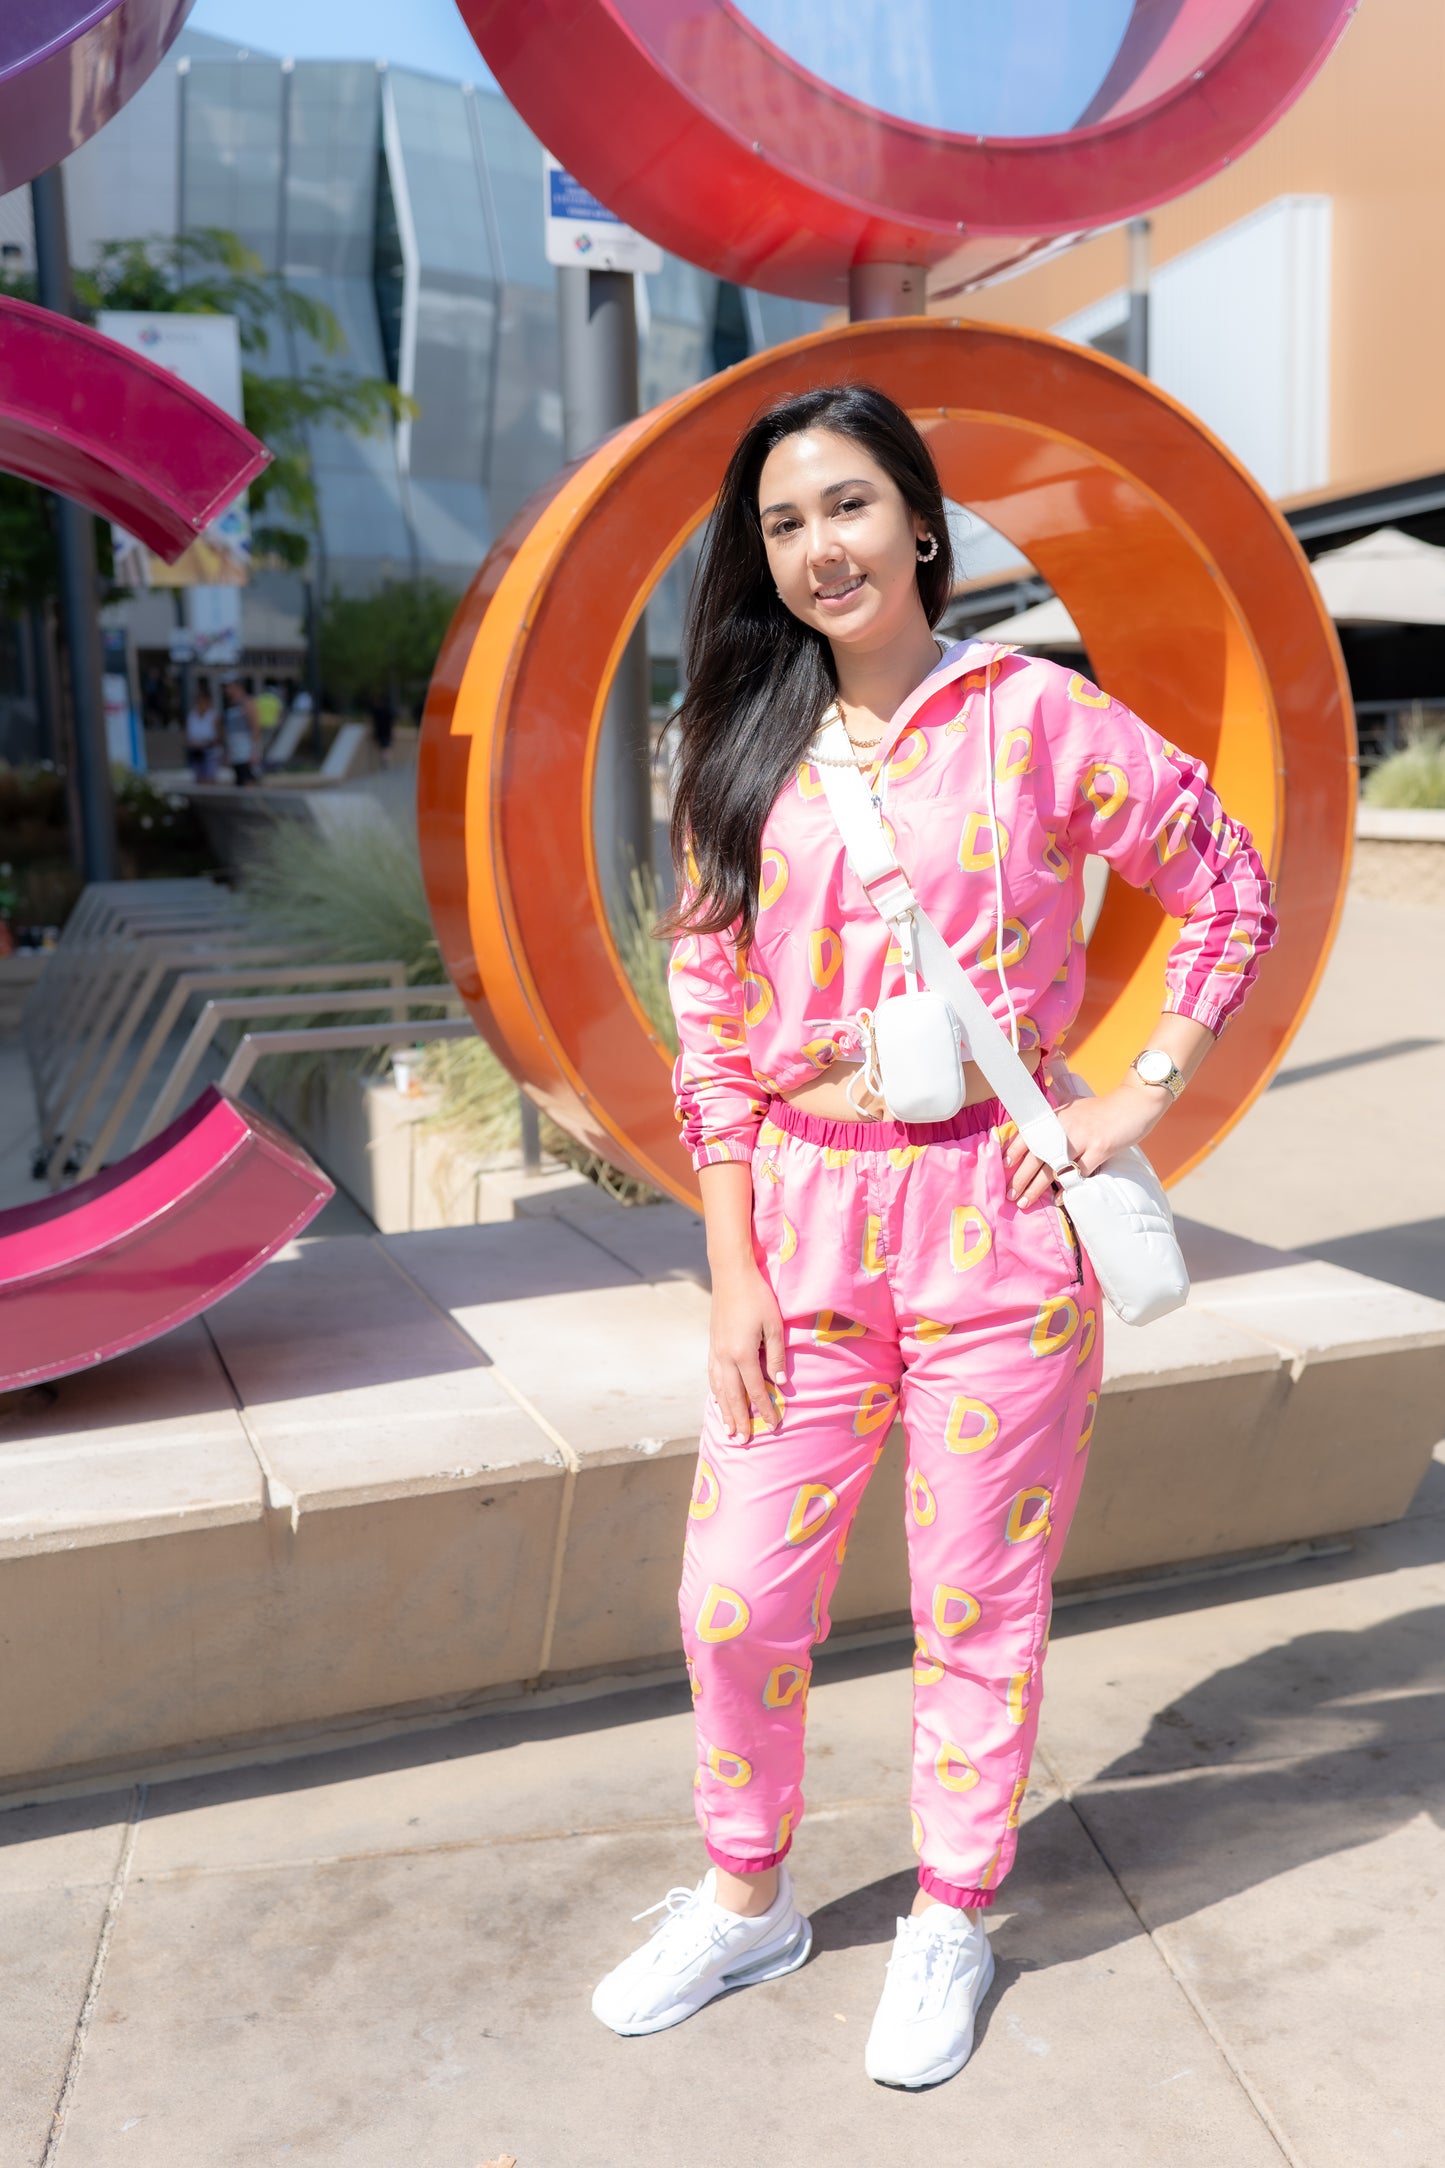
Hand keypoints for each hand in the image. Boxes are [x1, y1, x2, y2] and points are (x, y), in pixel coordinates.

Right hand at [708, 1260, 785, 1439]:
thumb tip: (780, 1385)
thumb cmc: (757, 1297)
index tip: (774, 1426)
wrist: (731, 1275)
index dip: (765, 1410)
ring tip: (729, 1429)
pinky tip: (718, 1399)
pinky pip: (712, 1375)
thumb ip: (776, 1357)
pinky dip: (716, 1391)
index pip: (755, 1390)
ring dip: (725, 1410)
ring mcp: (715, 1351)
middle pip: (733, 1396)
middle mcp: (725, 1357)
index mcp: (742, 1354)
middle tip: (744, 1441)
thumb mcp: (774, 1326)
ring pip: (719, 1389)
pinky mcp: (712, 1344)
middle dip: (740, 1419)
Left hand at [1002, 1080, 1168, 1208]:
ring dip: (1037, 1188)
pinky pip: (1078, 1173)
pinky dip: (1066, 1188)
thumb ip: (1057, 1116)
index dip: (1014, 1152)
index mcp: (1056, 1116)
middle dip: (1020, 1178)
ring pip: (1053, 1168)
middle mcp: (1065, 1126)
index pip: (1028, 1135)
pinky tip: (1057, 1199)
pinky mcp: (1099, 1149)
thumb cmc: (1102, 1109)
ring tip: (1025, 1202)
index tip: (1004, 1167)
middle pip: (1036, 1156)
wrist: (1134, 1103)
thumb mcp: (1074, 1105)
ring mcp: (1082, 1138)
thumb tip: (1039, 1124)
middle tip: (1010, 1195)